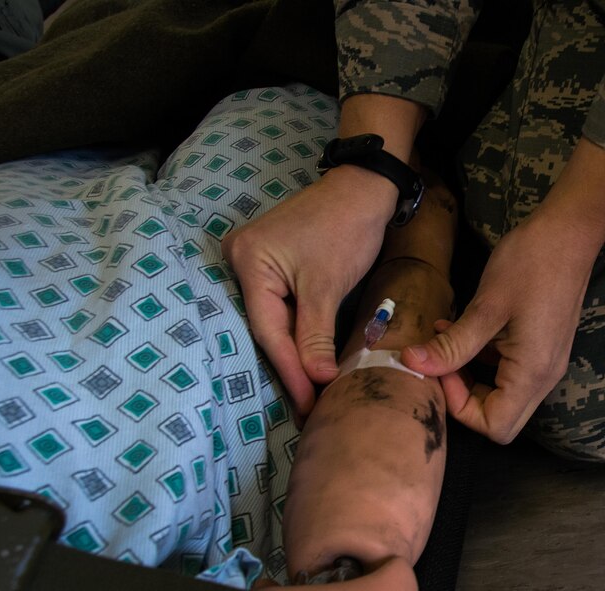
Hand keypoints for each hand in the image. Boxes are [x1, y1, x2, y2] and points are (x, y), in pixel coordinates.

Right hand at [221, 166, 395, 418]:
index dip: (291, 371)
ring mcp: (254, 262)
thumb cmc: (347, 228)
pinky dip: (296, 332)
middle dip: (290, 366)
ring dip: (294, 352)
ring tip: (309, 392)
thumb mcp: (329, 285)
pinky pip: (280, 307)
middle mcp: (241, 261)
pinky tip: (306, 359)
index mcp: (248, 261)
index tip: (309, 405)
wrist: (363, 189)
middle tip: (308, 406)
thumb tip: (316, 381)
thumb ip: (316, 335)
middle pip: (267, 326)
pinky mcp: (272, 265)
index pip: (269, 330)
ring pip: (274, 320)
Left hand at [401, 212, 593, 443]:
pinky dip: (479, 357)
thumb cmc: (530, 265)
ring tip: (442, 340)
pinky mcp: (539, 346)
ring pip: (501, 393)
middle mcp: (543, 377)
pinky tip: (456, 328)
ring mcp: (544, 362)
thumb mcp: (485, 307)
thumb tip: (411, 363)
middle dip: (463, 397)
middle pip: (500, 417)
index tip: (441, 368)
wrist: (568, 232)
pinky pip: (506, 368)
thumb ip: (451, 344)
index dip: (460, 406)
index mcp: (532, 373)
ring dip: (468, 374)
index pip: (495, 426)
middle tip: (440, 362)